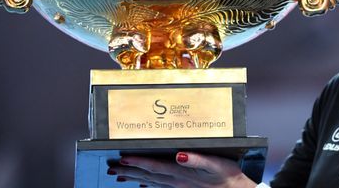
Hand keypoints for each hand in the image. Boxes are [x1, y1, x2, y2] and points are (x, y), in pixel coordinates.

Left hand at [108, 152, 257, 187]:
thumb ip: (196, 159)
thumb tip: (178, 155)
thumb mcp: (216, 163)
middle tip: (110, 168)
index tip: (121, 158)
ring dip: (134, 179)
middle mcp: (177, 181)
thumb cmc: (228, 175)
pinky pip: (159, 187)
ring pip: (150, 182)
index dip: (137, 162)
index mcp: (182, 173)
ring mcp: (179, 187)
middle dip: (128, 171)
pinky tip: (142, 184)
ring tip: (118, 176)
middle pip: (147, 176)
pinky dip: (148, 184)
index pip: (154, 166)